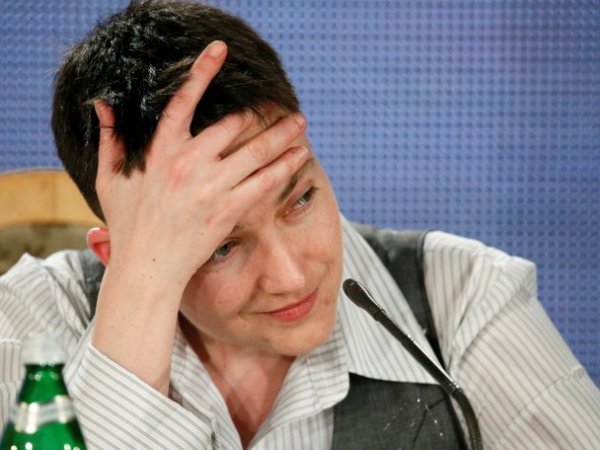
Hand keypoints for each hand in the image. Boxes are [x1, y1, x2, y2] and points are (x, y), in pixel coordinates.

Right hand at [94, 40, 306, 289]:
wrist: (148, 268)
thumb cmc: (128, 224)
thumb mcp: (109, 181)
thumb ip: (110, 140)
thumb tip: (102, 103)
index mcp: (160, 152)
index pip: (183, 102)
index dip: (201, 72)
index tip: (220, 51)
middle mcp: (188, 164)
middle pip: (234, 125)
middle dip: (261, 113)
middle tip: (281, 106)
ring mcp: (211, 188)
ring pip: (256, 152)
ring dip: (282, 135)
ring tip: (300, 123)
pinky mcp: (228, 210)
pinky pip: (264, 183)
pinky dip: (285, 167)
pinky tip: (300, 155)